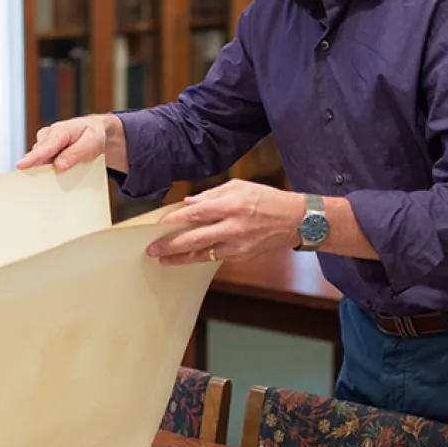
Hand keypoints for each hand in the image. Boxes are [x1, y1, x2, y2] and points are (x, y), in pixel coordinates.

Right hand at [17, 114, 126, 171]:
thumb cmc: (93, 135)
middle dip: (42, 170)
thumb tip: (58, 166)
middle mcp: (48, 135)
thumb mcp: (91, 143)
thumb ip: (75, 154)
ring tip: (64, 171)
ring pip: (40, 161)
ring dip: (47, 170)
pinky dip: (49, 169)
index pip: (45, 147)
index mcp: (60, 130)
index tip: (21, 165)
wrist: (94, 130)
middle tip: (53, 181)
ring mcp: (44, 142)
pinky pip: (42, 162)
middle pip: (39, 156)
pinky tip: (60, 170)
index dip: (33, 158)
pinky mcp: (44, 150)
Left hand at [147, 180, 304, 264]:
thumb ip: (212, 194)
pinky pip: (214, 258)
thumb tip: (189, 203)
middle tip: (152, 249)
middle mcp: (233, 227)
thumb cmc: (267, 199)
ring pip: (202, 254)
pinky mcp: (241, 256)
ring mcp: (237, 245)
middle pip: (194, 239)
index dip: (175, 219)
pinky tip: (185, 258)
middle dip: (170, 245)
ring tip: (162, 259)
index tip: (160, 223)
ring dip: (180, 258)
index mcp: (231, 205)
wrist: (295, 221)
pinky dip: (198, 258)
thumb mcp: (240, 187)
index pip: (196, 213)